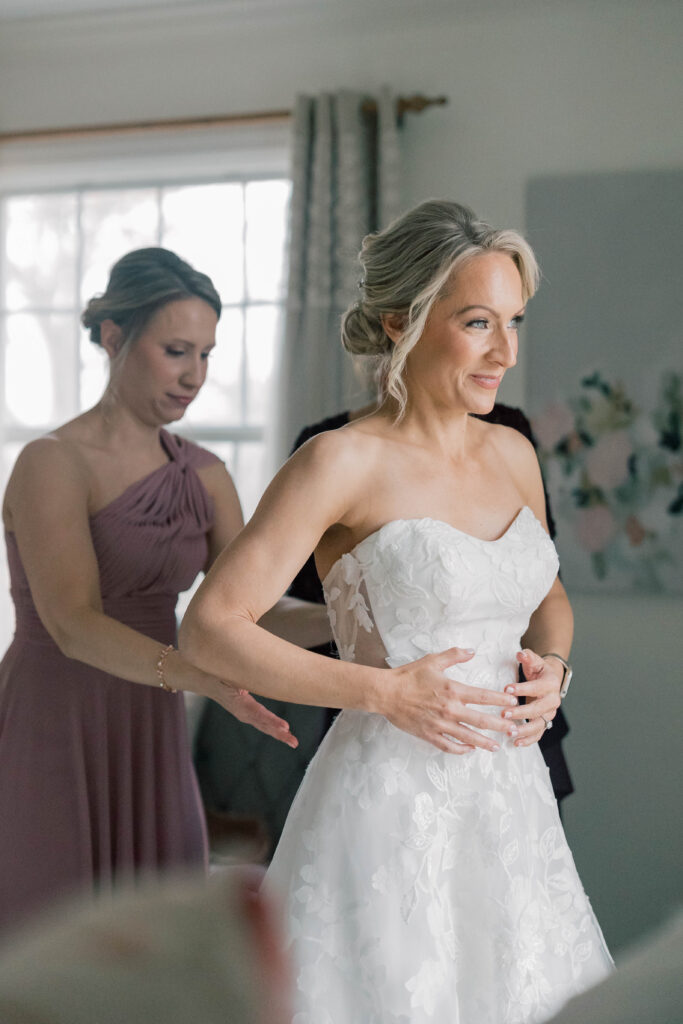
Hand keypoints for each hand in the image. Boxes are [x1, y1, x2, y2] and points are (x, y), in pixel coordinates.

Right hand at [215, 682, 298, 748]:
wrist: (209, 682)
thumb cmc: (220, 676)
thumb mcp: (229, 675)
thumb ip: (240, 679)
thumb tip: (248, 680)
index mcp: (240, 703)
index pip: (258, 713)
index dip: (272, 721)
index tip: (285, 727)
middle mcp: (243, 712)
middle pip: (264, 724)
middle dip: (280, 734)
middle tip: (294, 742)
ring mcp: (246, 715)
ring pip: (265, 726)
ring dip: (280, 735)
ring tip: (293, 742)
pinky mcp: (248, 714)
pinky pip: (263, 722)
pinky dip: (274, 728)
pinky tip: (285, 733)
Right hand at [384, 647, 518, 754]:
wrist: (386, 692)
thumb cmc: (408, 676)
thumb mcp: (432, 661)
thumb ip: (454, 655)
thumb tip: (472, 651)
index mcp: (452, 690)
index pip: (483, 697)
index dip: (500, 700)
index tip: (513, 703)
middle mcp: (449, 709)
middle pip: (481, 721)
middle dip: (500, 726)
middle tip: (515, 730)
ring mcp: (439, 724)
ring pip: (467, 737)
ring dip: (484, 742)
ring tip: (496, 747)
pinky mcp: (429, 734)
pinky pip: (448, 745)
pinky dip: (460, 749)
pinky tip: (469, 750)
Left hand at [500, 648, 562, 746]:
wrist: (550, 680)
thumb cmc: (538, 670)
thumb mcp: (534, 661)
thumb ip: (528, 657)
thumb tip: (521, 654)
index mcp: (551, 683)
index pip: (537, 687)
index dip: (523, 689)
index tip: (506, 689)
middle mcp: (553, 700)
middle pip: (538, 709)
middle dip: (521, 712)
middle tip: (503, 714)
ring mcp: (549, 713)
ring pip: (539, 725)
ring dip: (524, 730)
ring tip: (509, 732)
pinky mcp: (545, 722)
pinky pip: (538, 734)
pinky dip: (528, 740)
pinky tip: (516, 743)